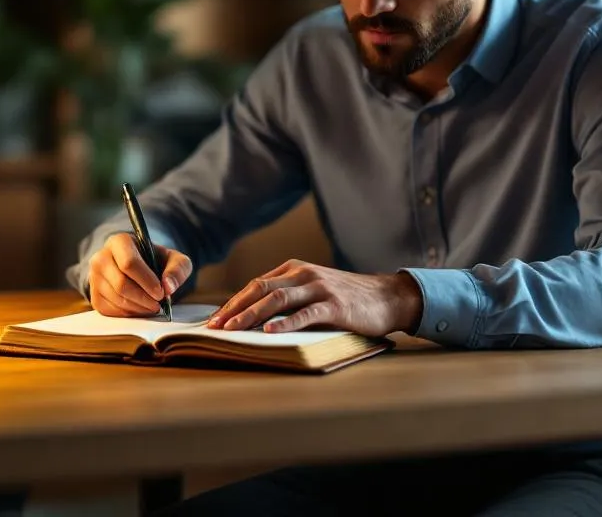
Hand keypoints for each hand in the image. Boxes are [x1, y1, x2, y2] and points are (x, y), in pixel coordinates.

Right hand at [88, 232, 192, 317]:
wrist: (138, 268)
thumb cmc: (156, 261)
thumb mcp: (174, 259)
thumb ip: (177, 269)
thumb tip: (168, 287)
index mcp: (119, 242)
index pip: (129, 263)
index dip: (146, 281)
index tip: (161, 293)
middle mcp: (101, 257)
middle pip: (121, 284)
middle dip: (143, 298)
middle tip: (158, 304)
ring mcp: (94, 277)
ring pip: (116, 298)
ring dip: (138, 308)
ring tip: (152, 306)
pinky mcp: (94, 295)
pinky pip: (110, 310)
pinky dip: (128, 314)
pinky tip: (139, 308)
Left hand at [206, 259, 422, 336]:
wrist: (387, 297)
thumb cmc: (346, 298)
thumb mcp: (313, 289)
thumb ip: (288, 296)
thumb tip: (254, 317)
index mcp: (294, 269)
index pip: (255, 284)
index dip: (233, 302)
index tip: (214, 320)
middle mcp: (303, 274)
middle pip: (260, 288)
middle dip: (234, 308)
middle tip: (215, 327)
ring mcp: (319, 288)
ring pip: (277, 298)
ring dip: (252, 315)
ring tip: (234, 329)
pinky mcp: (334, 305)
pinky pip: (306, 313)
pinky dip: (286, 322)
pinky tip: (271, 332)